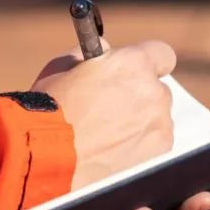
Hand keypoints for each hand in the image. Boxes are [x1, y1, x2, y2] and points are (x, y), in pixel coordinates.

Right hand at [31, 38, 176, 189]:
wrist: (47, 158)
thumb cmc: (49, 110)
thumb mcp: (62, 66)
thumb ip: (93, 53)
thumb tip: (106, 51)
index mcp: (134, 64)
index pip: (162, 54)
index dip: (149, 62)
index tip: (137, 72)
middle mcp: (154, 92)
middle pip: (158, 90)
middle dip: (139, 96)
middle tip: (111, 108)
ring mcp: (159, 126)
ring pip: (156, 120)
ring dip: (139, 123)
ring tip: (106, 136)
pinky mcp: (158, 154)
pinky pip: (154, 145)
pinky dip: (138, 147)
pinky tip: (111, 152)